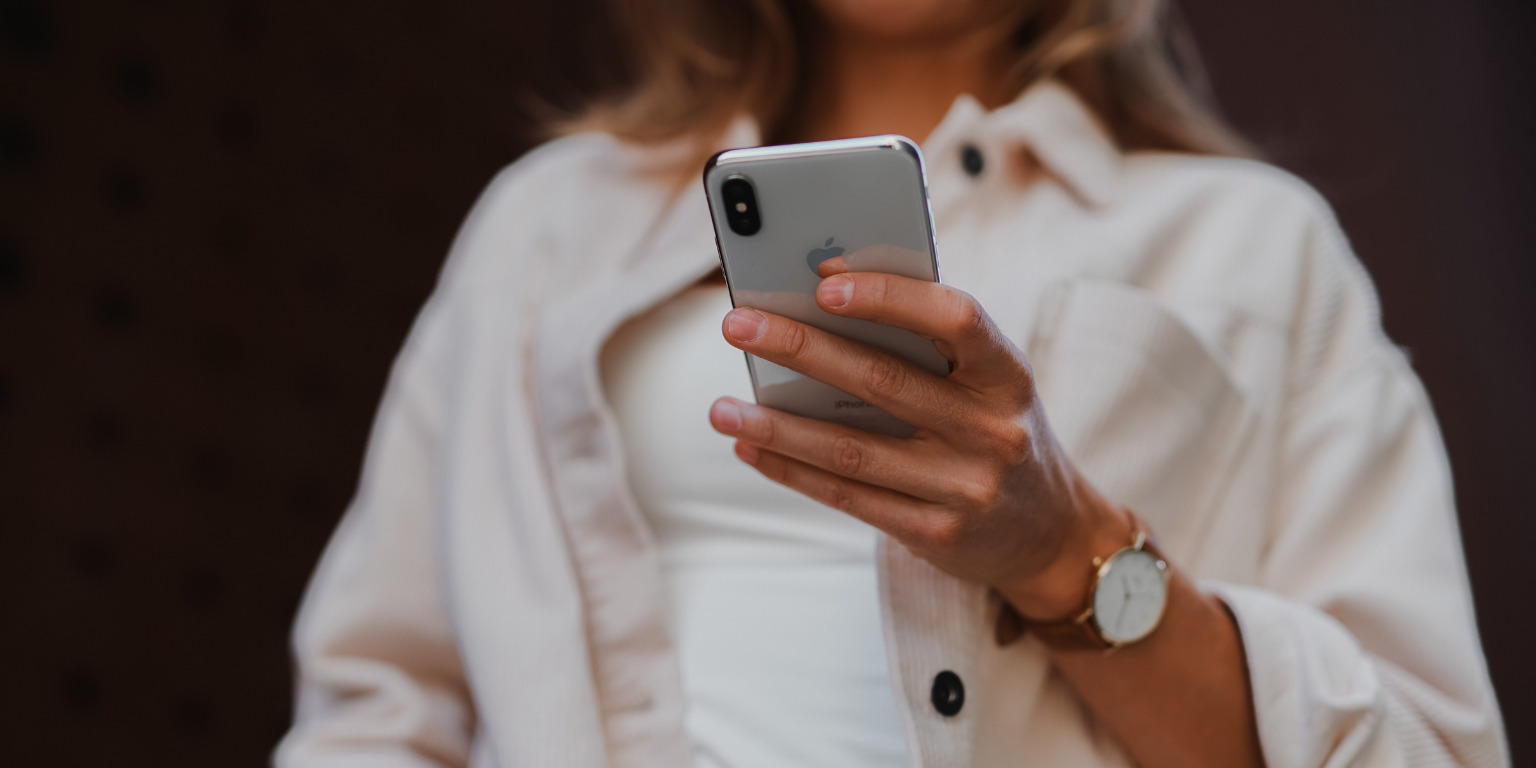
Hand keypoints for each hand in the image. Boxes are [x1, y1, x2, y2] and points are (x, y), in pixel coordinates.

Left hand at [709, 257, 1130, 619]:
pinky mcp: (936, 534)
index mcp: (1008, 375)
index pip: (957, 319)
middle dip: (802, 349)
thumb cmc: (997, 430)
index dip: (891, 297)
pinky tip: (751, 446)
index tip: (825, 280)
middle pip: (884, 381)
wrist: (1051, 534)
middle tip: (737, 326)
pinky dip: (791, 469)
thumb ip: (927, 346)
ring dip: (777, 425)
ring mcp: (964, 487)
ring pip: (852, 449)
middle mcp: (992, 430)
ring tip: (720, 407)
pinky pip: (847, 496)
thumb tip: (824, 299)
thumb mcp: (989, 383)